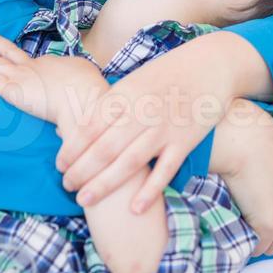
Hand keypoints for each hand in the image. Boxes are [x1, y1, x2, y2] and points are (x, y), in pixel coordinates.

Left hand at [0, 31, 108, 125]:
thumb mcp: (86, 84)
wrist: (82, 97)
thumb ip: (75, 95)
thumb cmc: (88, 92)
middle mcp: (35, 66)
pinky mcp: (14, 90)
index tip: (19, 57)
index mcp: (51, 64)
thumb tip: (71, 119)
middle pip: (12, 53)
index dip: (24, 59)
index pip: (34, 61)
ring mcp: (23, 76)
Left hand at [54, 35, 233, 212]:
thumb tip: (81, 126)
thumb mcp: (135, 79)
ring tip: (84, 200)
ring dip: (104, 184)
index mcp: (126, 93)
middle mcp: (142, 111)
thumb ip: (113, 102)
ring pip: (129, 162)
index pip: (90, 126)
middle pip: (104, 148)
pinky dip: (150, 191)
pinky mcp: (186, 140)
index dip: (71, 148)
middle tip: (66, 186)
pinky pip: (165, 170)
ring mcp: (165, 127)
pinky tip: (134, 208)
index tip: (60, 164)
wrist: (213, 64)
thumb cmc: (168, 72)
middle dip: (81, 171)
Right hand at [215, 98, 272, 256]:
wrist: (244, 138)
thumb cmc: (258, 138)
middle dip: (268, 225)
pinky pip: (255, 246)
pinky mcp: (270, 227)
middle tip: (249, 205)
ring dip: (257, 234)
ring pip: (271, 244)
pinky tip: (236, 216)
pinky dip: (244, 236)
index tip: (261, 197)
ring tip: (242, 212)